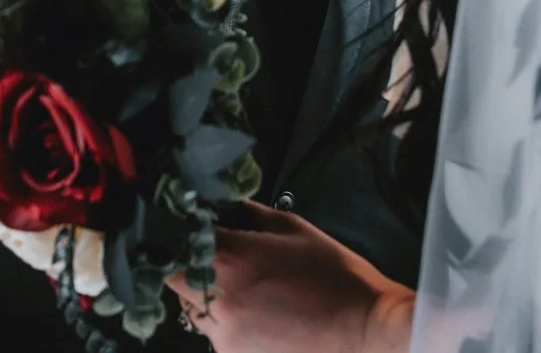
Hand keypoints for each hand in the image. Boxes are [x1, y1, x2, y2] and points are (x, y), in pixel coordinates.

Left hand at [168, 202, 414, 352]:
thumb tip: (229, 204)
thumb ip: (252, 214)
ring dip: (205, 297)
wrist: (364, 327)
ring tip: (242, 291)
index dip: (180, 236)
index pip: (177, 241)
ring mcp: (226, 332)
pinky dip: (226, 324)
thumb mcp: (295, 229)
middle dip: (188, 267)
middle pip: (176, 278)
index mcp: (231, 258)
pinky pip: (215, 335)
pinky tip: (255, 316)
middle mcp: (219, 297)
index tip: (189, 233)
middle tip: (215, 262)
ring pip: (193, 309)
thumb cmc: (335, 276)